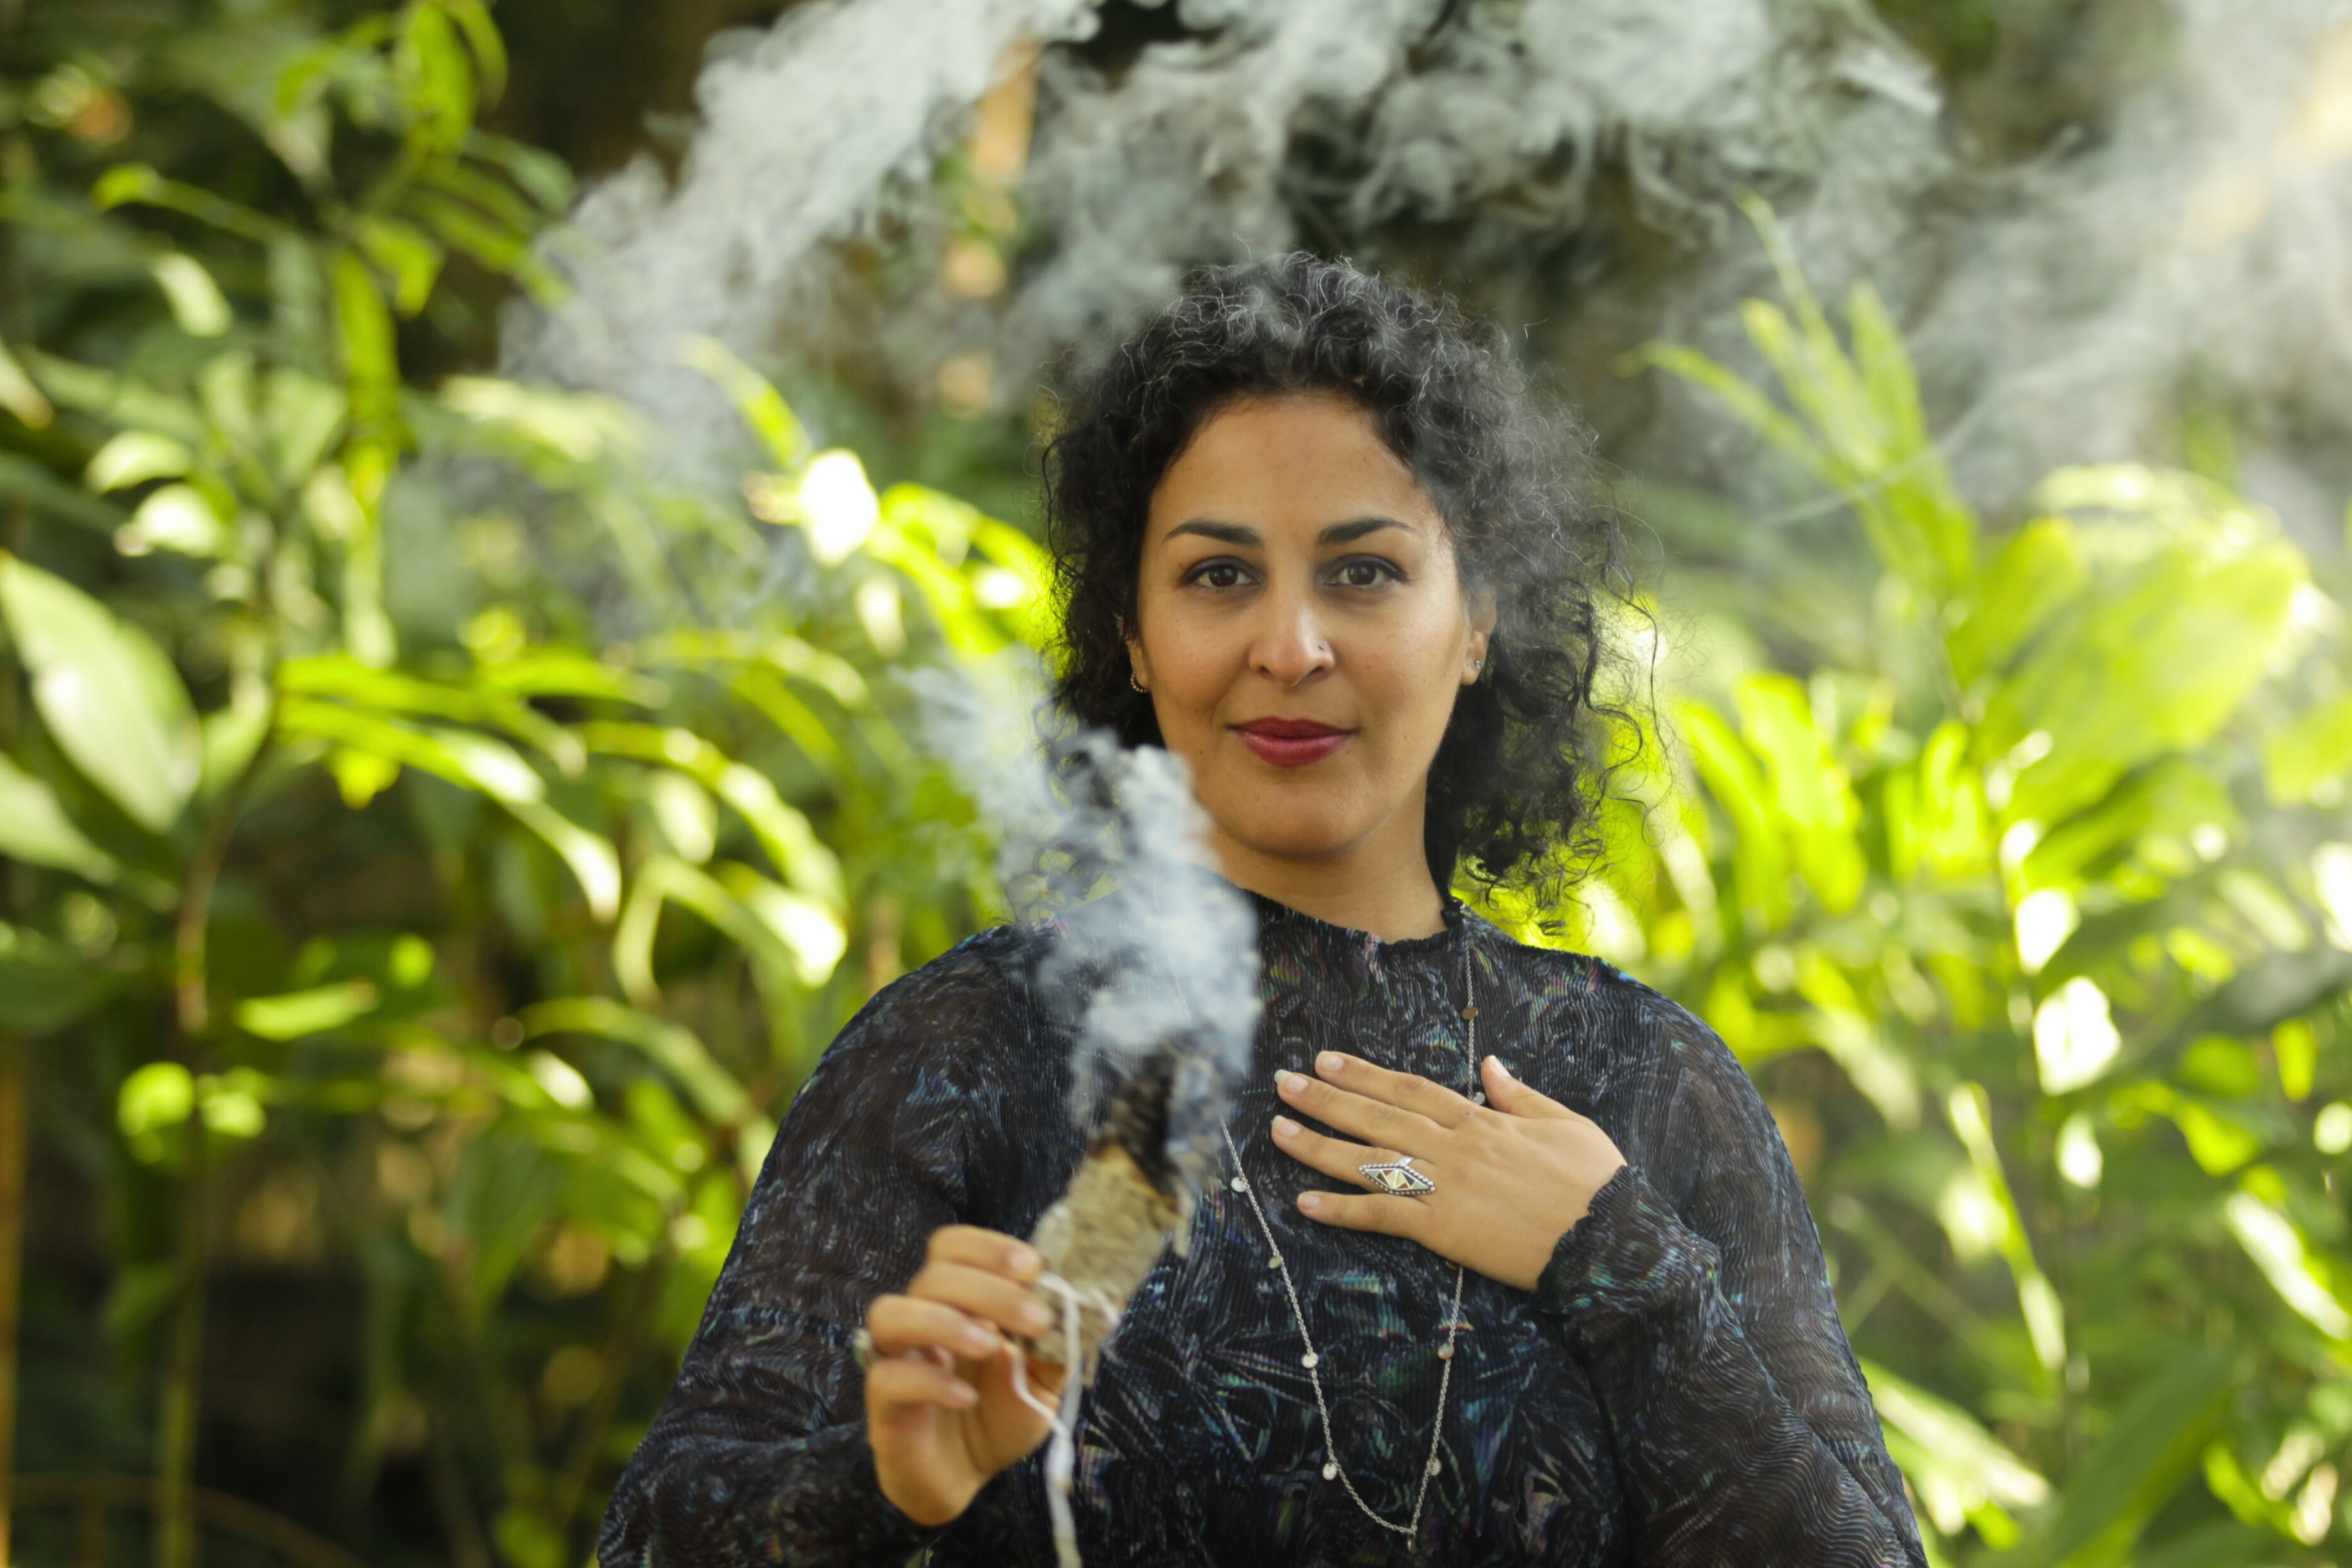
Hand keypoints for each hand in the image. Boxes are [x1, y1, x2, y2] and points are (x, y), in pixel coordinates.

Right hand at [863, 1226, 1068, 1526]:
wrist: (964, 1476)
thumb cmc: (998, 1416)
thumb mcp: (1044, 1379)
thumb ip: (1061, 1343)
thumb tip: (1104, 1306)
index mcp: (957, 1301)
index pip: (953, 1247)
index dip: (988, 1248)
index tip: (1033, 1267)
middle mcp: (920, 1319)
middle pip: (933, 1275)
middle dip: (988, 1288)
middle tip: (1034, 1318)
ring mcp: (896, 1359)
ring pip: (892, 1314)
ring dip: (945, 1321)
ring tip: (991, 1346)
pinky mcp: (883, 1406)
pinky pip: (888, 1379)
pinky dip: (930, 1381)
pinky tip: (967, 1396)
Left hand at [1272, 1051, 1625, 1290]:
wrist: (1611, 1241)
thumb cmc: (1598, 1184)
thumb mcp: (1566, 1124)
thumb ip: (1522, 1096)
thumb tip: (1491, 1066)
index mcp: (1482, 1120)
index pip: (1410, 1088)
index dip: (1365, 1073)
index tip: (1328, 1059)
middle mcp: (1455, 1146)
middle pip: (1377, 1116)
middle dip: (1327, 1096)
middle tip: (1283, 1082)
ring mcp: (1446, 1187)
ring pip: (1368, 1160)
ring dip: (1318, 1144)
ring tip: (1278, 1129)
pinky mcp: (1444, 1230)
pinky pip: (1382, 1215)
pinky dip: (1341, 1209)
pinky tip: (1305, 1203)